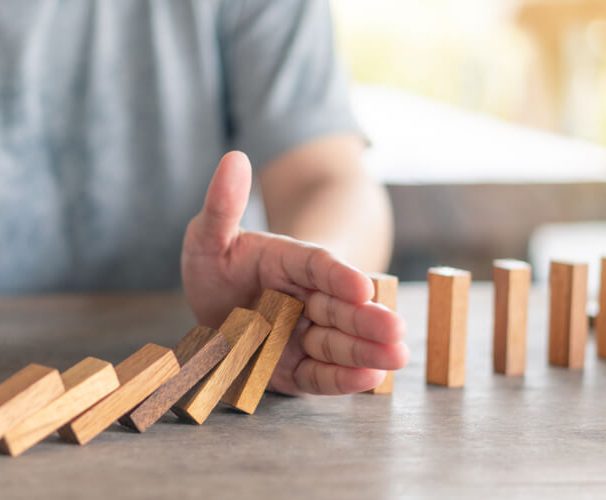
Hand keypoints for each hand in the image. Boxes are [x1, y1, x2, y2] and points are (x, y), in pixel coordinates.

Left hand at [181, 152, 408, 394]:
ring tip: (396, 357)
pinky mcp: (296, 369)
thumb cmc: (217, 264)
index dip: (339, 275)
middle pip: (338, 307)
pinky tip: (369, 378)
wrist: (217, 310)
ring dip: (366, 350)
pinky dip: (342, 378)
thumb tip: (234, 158)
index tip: (361, 286)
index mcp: (287, 261)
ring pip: (336, 342)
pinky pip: (319, 374)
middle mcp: (303, 298)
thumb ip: (222, 206)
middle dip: (366, 319)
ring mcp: (302, 334)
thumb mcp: (209, 236)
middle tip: (396, 328)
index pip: (317, 266)